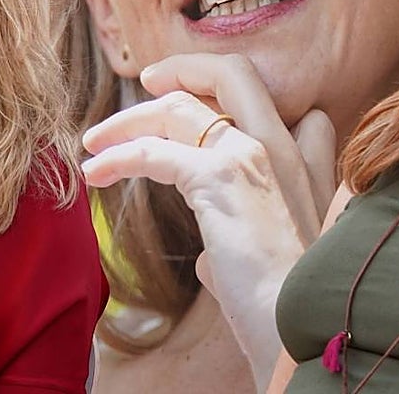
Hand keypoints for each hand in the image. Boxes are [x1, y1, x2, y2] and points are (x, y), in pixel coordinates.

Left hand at [80, 53, 336, 386]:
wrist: (301, 331)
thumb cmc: (284, 310)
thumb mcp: (270, 268)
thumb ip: (241, 246)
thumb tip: (208, 257)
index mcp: (305, 166)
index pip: (269, 97)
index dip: (228, 94)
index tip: (192, 107)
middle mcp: (285, 147)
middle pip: (232, 73)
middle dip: (182, 68)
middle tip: (146, 80)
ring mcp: (254, 155)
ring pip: (180, 106)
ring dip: (129, 120)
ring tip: (93, 142)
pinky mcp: (219, 177)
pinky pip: (154, 151)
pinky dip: (117, 156)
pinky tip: (95, 172)